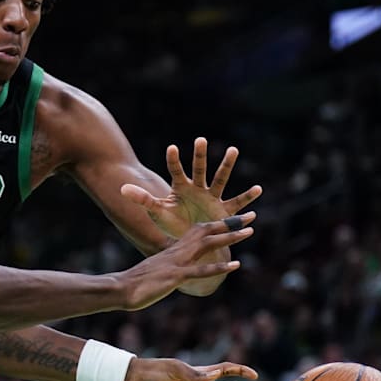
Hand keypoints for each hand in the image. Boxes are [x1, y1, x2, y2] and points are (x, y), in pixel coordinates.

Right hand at [116, 213, 253, 310]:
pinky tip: (235, 265)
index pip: (199, 231)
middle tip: (251, 217)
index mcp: (174, 248)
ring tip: (248, 233)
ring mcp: (177, 262)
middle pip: (207, 232)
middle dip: (230, 224)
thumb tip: (179, 270)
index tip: (236, 219)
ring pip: (207, 245)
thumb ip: (170, 267)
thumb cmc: (137, 281)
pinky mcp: (175, 275)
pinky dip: (218, 267)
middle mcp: (177, 251)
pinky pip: (200, 270)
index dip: (219, 224)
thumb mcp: (157, 270)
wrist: (121, 288)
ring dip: (229, 238)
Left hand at [121, 137, 262, 239]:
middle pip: (199, 169)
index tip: (171, 148)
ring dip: (226, 165)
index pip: (176, 171)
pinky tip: (258, 189)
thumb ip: (143, 199)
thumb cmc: (174, 224)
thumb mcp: (158, 212)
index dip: (174, 161)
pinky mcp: (224, 211)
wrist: (193, 241)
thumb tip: (122, 188)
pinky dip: (247, 197)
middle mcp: (198, 188)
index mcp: (181, 188)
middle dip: (200, 155)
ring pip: (220, 179)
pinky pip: (237, 202)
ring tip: (233, 149)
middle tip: (200, 139)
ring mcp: (212, 197)